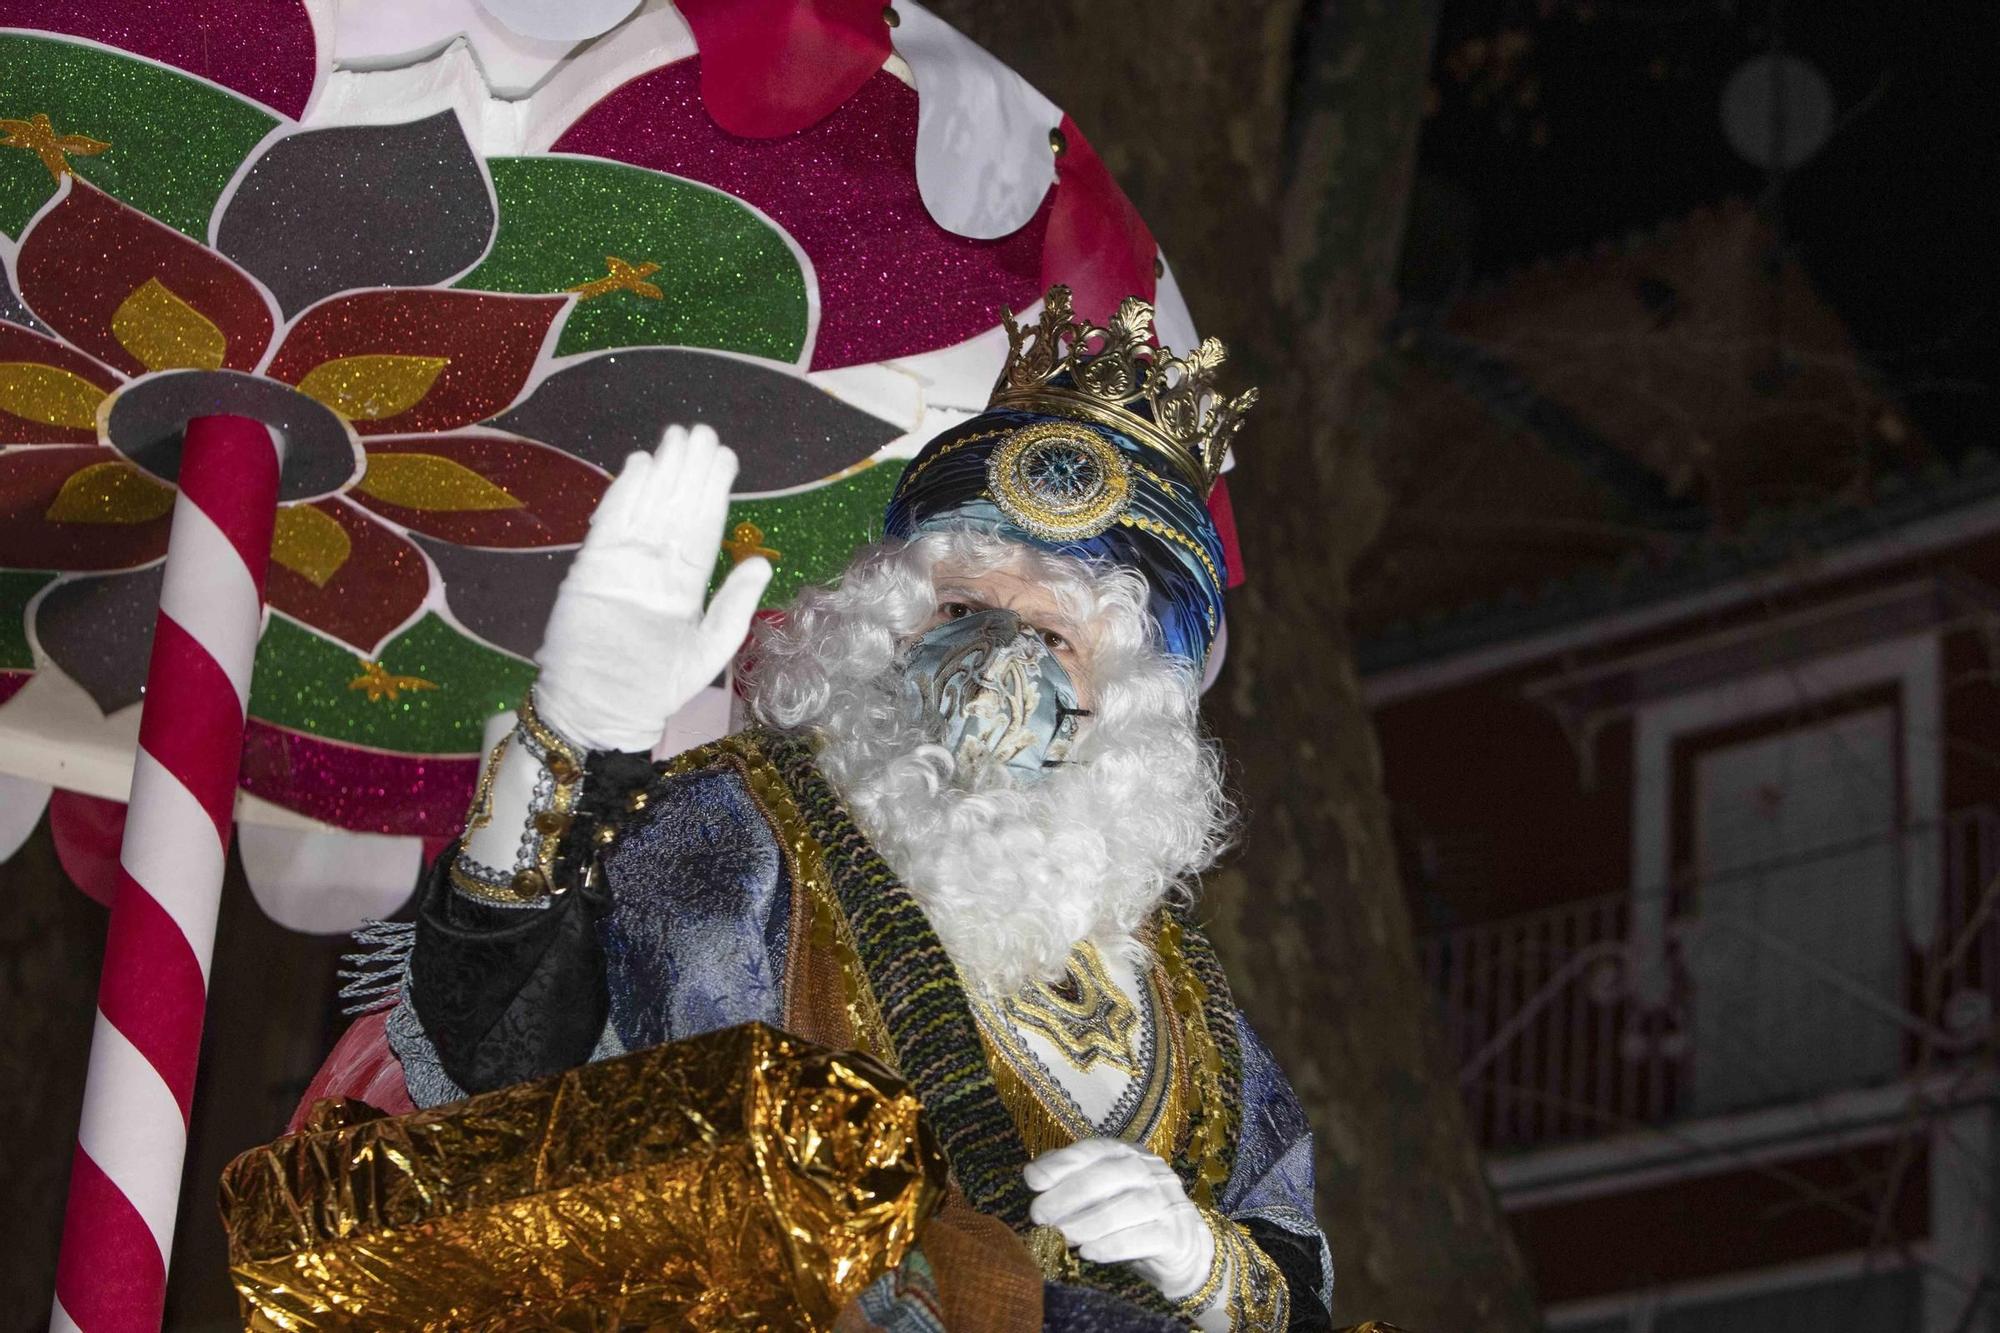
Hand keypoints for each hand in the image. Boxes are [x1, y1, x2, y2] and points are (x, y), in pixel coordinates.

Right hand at [533, 424, 770, 751]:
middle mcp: (656, 565)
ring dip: (662, 471)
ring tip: (677, 437)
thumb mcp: (708, 649)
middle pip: (676, 507)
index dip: (713, 491)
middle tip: (701, 432)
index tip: (725, 457)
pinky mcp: (592, 566)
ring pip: (647, 506)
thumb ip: (734, 606)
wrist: (603, 708)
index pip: (703, 527)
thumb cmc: (657, 686)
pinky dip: (625, 493)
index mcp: (685, 582)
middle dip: (689, 470)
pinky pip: (612, 522)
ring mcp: (623, 562)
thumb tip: (762, 565)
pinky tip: (641, 465)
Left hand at [1024, 1138, 1214, 1301]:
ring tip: (1060, 1235)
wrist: (1182, 1247)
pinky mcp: (1175, 1234)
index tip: (1033, 1182)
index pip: (1093, 1150)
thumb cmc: (1130, 1216)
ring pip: (1124, 1207)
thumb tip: (1033, 1173)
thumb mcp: (1101, 1191)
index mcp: (1127, 1154)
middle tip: (1040, 1216)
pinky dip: (1112, 1246)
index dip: (1062, 1164)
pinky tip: (1089, 1253)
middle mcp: (1149, 1171)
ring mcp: (1166, 1201)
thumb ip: (1069, 1176)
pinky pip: (1142, 1238)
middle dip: (1068, 1196)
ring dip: (1087, 1222)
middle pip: (1106, 1176)